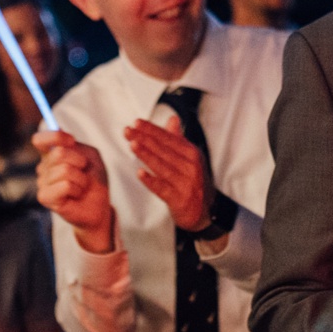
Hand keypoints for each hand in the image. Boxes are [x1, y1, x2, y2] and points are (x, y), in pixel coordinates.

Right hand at [33, 130, 114, 253]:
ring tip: (81, 186)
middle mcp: (43, 167)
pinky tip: (76, 195)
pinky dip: (77, 189)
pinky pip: (64, 185)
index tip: (71, 141)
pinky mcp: (45, 198)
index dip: (55, 136)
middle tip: (83, 172)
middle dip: (79, 161)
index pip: (40, 139)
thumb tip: (62, 139)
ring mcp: (42, 183)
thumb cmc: (94, 180)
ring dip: (81, 178)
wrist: (99, 206)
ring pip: (64, 170)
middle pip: (58, 153)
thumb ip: (76, 146)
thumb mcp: (91, 157)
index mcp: (51, 154)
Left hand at [124, 116, 211, 231]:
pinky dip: (151, 180)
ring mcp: (185, 183)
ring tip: (132, 144)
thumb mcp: (189, 159)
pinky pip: (162, 188)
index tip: (137, 123)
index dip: (152, 130)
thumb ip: (178, 139)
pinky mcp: (179, 199)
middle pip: (164, 149)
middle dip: (145, 138)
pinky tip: (139, 173)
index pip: (169, 138)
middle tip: (128, 131)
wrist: (203, 213)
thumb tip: (172, 119)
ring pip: (162, 166)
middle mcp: (190, 166)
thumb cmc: (192, 182)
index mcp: (192, 154)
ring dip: (146, 155)